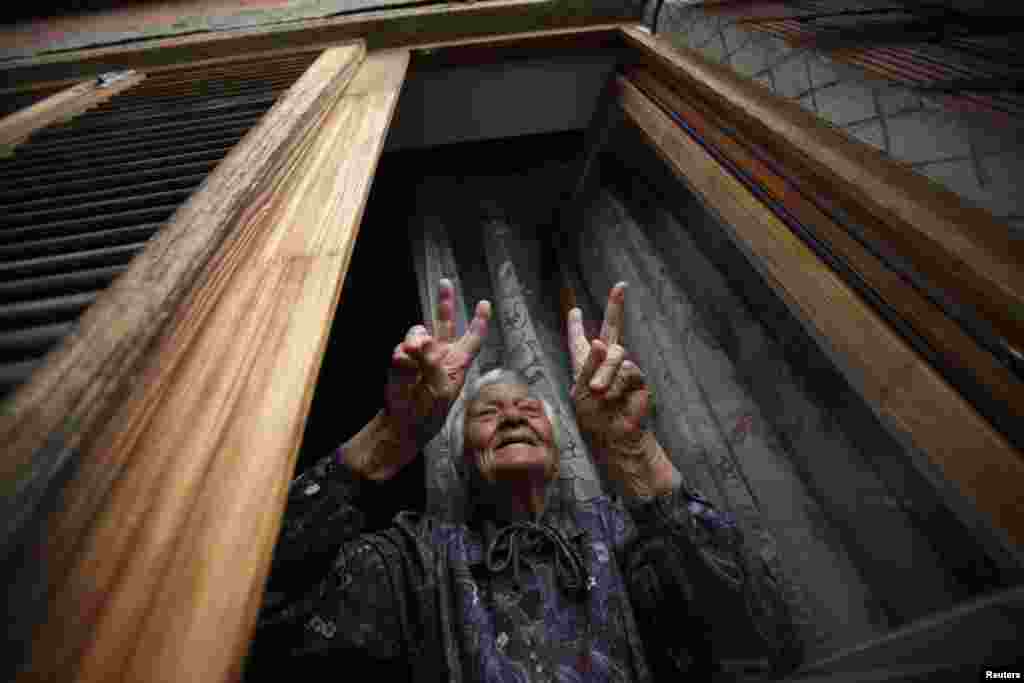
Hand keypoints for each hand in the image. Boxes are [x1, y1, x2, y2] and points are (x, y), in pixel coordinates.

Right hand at [385, 279, 490, 447]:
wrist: (402, 424)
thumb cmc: (428, 412)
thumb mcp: (439, 390)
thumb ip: (433, 363)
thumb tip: (421, 341)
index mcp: (458, 363)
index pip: (472, 339)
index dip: (479, 322)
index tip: (484, 303)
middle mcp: (440, 355)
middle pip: (445, 323)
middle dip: (445, 302)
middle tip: (446, 282)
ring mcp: (419, 355)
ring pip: (419, 333)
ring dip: (416, 338)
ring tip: (413, 351)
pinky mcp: (401, 360)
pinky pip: (401, 349)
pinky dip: (402, 357)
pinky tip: (404, 367)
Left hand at [568, 282, 676, 498]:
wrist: (614, 437)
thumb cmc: (593, 418)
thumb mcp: (580, 391)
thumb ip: (588, 365)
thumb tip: (601, 342)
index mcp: (585, 365)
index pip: (580, 342)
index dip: (576, 327)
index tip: (574, 311)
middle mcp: (606, 363)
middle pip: (613, 329)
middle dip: (617, 306)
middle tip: (621, 287)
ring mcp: (623, 370)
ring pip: (616, 354)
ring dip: (605, 373)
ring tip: (598, 392)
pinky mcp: (638, 379)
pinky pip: (628, 371)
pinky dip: (618, 384)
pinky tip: (613, 397)